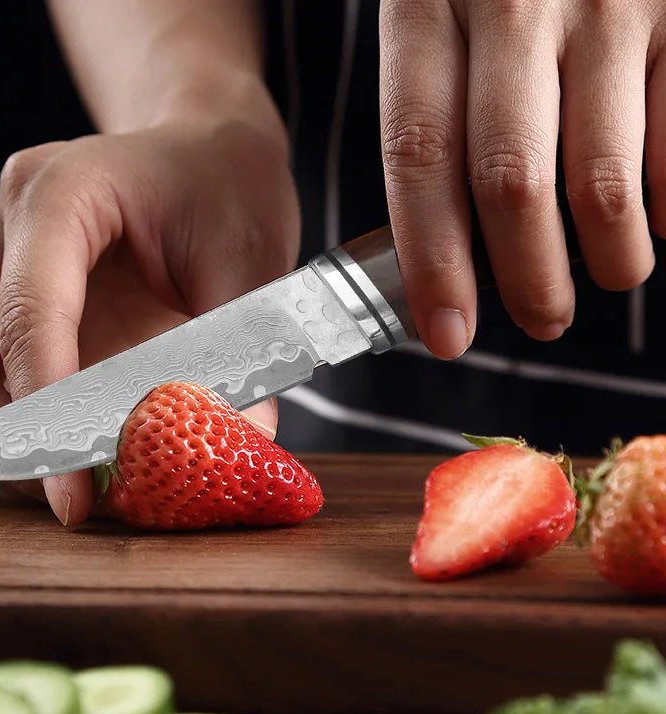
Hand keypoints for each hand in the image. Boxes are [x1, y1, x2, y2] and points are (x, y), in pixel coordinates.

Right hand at [0, 116, 299, 524]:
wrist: (202, 151)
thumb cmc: (225, 189)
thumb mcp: (251, 262)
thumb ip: (242, 353)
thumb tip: (239, 448)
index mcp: (59, 195)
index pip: (27, 316)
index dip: (46, 417)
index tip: (76, 496)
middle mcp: (0, 228)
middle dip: (11, 447)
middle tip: (78, 503)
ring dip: (6, 446)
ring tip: (80, 485)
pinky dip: (13, 427)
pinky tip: (71, 450)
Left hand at [379, 0, 664, 358]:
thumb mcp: (436, 13)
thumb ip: (434, 112)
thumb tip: (453, 249)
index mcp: (428, 6)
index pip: (419, 157)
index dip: (431, 260)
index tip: (445, 332)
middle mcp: (517, 3)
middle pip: (511, 184)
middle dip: (526, 279)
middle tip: (537, 320)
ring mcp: (610, 2)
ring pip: (603, 178)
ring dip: (608, 255)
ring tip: (606, 275)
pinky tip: (655, 216)